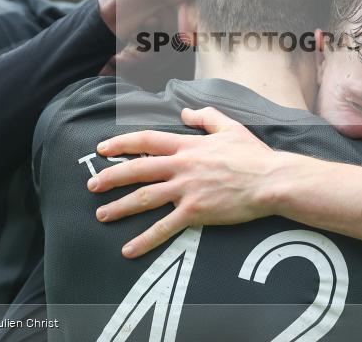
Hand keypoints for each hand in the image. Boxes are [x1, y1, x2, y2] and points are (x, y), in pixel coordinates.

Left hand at [87, 107, 280, 257]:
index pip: (147, 140)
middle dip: (111, 177)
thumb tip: (185, 113)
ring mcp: (186, 190)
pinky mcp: (195, 212)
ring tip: (102, 215)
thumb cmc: (253, 155)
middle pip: (137, 170)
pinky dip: (144, 240)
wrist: (270, 180)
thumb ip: (205, 116)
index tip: (103, 148)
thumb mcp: (229, 127)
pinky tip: (129, 249)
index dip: (122, 143)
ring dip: (120, 207)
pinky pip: (164, 228)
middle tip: (92, 185)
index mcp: (188, 145)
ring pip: (144, 198)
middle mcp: (182, 166)